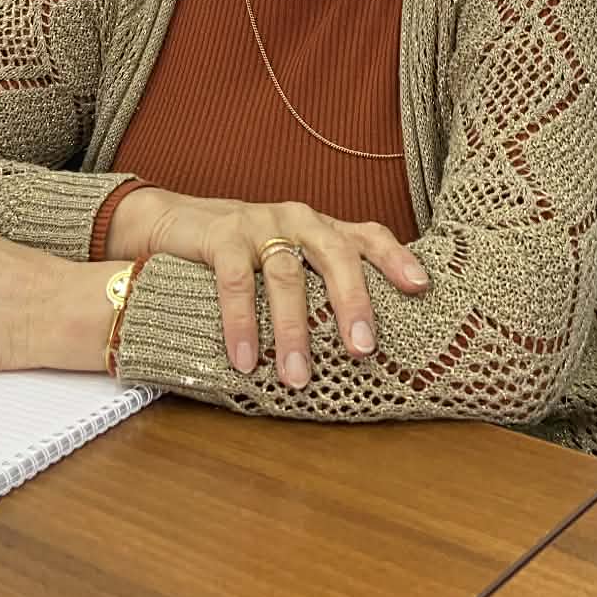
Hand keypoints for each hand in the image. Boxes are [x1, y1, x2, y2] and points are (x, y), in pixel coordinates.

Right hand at [111, 189, 428, 388]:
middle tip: (363, 349)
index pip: (369, 235)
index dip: (396, 258)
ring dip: (293, 329)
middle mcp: (298, 219)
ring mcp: (260, 224)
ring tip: (297, 377)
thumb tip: (359, 347)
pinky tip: (245, 358)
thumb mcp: (288, 260)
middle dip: (352, 302)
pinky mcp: (222, 235)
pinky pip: (236, 281)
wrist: (175, 222)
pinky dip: (241, 322)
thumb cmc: (244, 253)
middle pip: (337, 255)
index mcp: (321, 227)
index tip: (421, 288)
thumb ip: (318, 285)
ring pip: (287, 274)